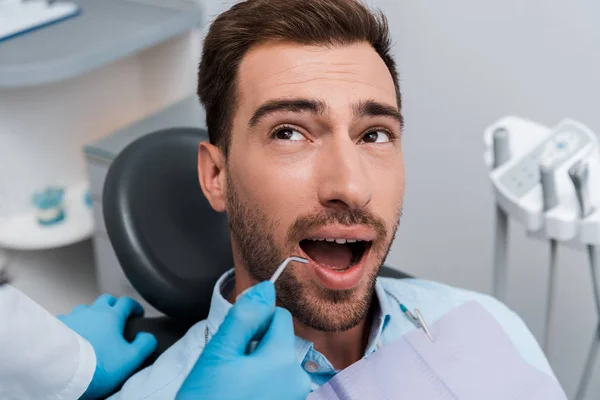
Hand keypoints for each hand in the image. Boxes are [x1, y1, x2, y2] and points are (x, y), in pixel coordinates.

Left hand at [58, 294, 156, 399]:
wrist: (62, 372)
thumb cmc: (97, 366)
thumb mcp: (131, 358)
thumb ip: (145, 345)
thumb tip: (148, 337)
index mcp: (112, 316)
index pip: (127, 302)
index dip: (135, 307)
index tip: (138, 313)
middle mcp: (92, 312)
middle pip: (106, 299)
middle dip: (114, 304)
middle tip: (117, 315)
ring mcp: (73, 317)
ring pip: (85, 308)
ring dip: (92, 314)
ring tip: (94, 327)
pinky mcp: (56, 327)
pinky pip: (66, 320)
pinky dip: (73, 325)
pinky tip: (72, 335)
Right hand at [177, 281, 310, 399]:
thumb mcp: (218, 355)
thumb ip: (243, 318)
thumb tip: (265, 288)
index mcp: (282, 359)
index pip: (279, 316)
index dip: (254, 322)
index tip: (235, 341)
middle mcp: (298, 380)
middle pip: (281, 341)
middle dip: (258, 346)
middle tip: (229, 368)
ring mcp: (296, 398)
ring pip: (280, 365)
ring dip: (261, 368)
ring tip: (234, 387)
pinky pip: (281, 386)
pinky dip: (266, 387)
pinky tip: (244, 396)